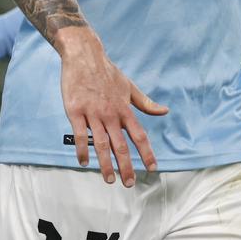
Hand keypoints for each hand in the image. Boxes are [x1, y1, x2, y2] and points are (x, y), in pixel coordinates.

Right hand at [56, 28, 168, 186]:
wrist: (84, 56)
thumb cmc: (108, 73)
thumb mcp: (130, 87)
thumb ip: (146, 103)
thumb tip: (165, 111)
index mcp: (124, 109)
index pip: (139, 135)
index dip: (147, 152)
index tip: (153, 168)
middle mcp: (111, 113)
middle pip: (121, 144)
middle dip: (127, 165)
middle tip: (130, 183)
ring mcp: (93, 113)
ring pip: (101, 143)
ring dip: (106, 163)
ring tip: (110, 180)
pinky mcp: (75, 111)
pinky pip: (79, 135)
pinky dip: (82, 150)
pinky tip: (85, 163)